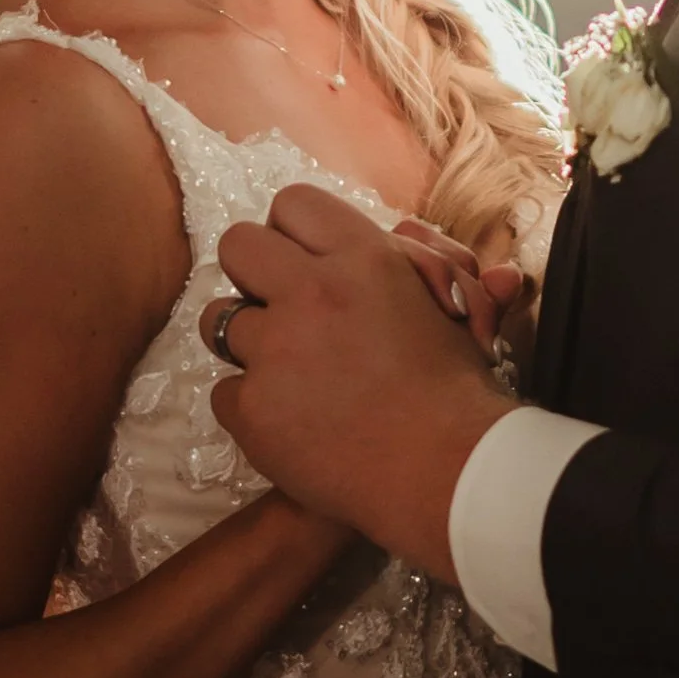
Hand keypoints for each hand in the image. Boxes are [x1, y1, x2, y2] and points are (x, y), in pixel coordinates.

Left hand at [209, 184, 515, 575]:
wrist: (449, 472)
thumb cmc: (461, 391)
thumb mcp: (455, 310)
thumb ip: (428, 268)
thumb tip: (411, 240)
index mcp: (363, 258)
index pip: (294, 205)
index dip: (294, 233)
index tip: (306, 264)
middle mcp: (310, 293)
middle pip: (237, 245)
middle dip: (252, 273)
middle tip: (281, 308)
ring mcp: (274, 351)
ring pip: (217, 320)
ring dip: (246, 341)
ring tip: (285, 371)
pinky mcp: (252, 408)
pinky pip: (224, 393)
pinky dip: (253, 409)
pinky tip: (292, 423)